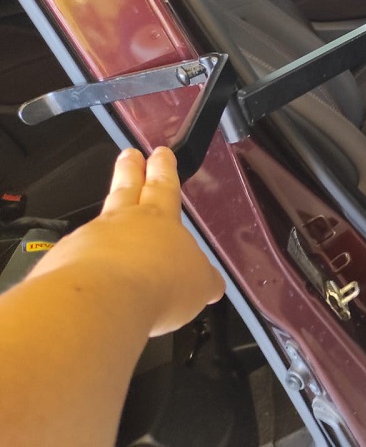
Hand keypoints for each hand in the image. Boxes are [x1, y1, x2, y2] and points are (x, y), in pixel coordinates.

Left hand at [29, 147, 224, 335]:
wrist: (102, 301)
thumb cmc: (158, 286)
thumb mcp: (199, 285)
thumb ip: (202, 280)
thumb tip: (211, 284)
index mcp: (160, 219)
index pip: (164, 186)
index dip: (163, 169)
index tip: (160, 154)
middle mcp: (123, 222)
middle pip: (127, 188)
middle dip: (131, 170)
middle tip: (129, 155)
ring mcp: (90, 239)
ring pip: (101, 220)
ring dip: (108, 217)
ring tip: (111, 219)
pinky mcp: (64, 263)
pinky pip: (77, 255)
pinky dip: (84, 259)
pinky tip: (90, 275)